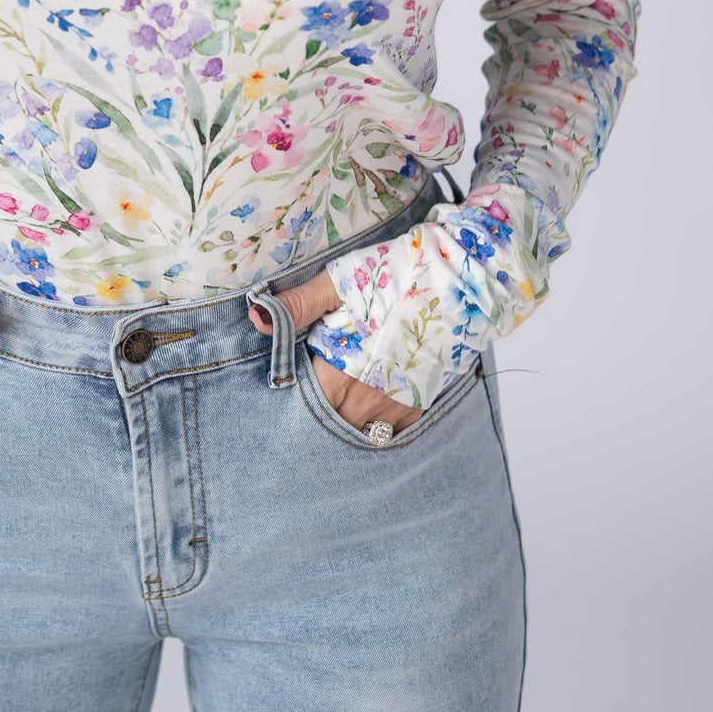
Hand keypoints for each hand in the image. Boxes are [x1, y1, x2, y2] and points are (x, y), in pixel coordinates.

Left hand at [247, 271, 423, 434]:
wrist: (456, 283)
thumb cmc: (394, 277)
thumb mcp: (338, 283)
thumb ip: (297, 306)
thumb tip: (256, 318)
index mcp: (339, 372)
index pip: (303, 407)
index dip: (292, 403)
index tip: (287, 395)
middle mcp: (366, 399)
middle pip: (329, 427)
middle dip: (317, 419)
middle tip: (308, 406)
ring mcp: (395, 406)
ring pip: (359, 434)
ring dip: (346, 424)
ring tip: (338, 406)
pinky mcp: (419, 404)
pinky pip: (391, 433)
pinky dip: (377, 426)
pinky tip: (368, 409)